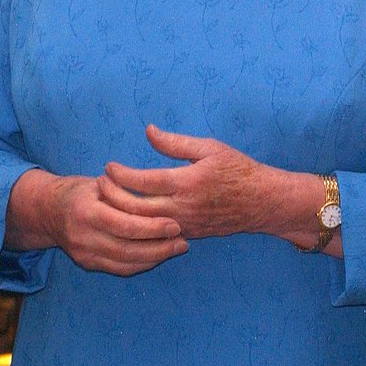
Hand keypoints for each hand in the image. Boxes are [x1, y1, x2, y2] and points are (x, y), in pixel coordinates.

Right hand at [5, 168, 186, 275]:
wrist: (47, 211)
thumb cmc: (78, 191)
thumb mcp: (98, 183)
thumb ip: (123, 194)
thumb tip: (157, 199)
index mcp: (85, 211)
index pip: (124, 225)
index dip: (152, 227)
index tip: (175, 224)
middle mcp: (83, 236)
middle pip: (128, 248)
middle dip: (160, 247)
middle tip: (183, 241)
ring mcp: (84, 254)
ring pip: (126, 263)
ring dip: (155, 258)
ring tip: (175, 249)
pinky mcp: (87, 264)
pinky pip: (119, 269)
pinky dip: (141, 264)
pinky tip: (157, 256)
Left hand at [102, 124, 299, 240]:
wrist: (265, 203)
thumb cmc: (238, 169)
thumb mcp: (209, 148)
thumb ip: (175, 143)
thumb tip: (148, 131)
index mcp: (187, 182)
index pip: (143, 182)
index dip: (120, 175)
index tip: (107, 166)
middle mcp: (184, 208)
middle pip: (136, 208)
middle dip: (113, 196)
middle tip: (100, 183)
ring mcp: (186, 225)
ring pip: (144, 225)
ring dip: (122, 213)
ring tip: (108, 198)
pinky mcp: (189, 234)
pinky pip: (157, 234)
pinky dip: (138, 225)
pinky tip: (127, 215)